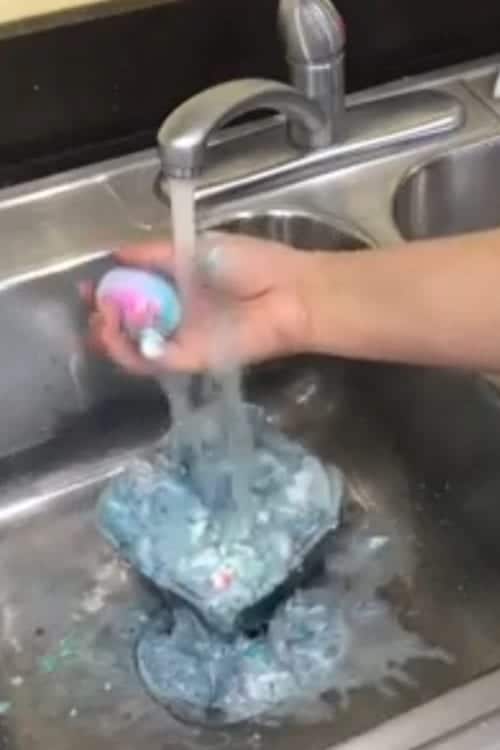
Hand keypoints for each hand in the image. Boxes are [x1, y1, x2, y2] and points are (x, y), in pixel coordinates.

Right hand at [84, 233, 311, 373]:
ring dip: (111, 335)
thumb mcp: (197, 248)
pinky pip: (152, 361)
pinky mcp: (190, 360)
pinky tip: (115, 333)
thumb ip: (156, 254)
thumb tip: (118, 252)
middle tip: (94, 304)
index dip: (110, 290)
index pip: (134, 294)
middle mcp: (177, 316)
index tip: (92, 284)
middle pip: (129, 324)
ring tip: (102, 318)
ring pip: (135, 347)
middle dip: (104, 316)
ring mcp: (183, 340)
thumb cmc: (251, 265)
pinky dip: (129, 352)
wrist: (288, 292)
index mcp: (178, 288)